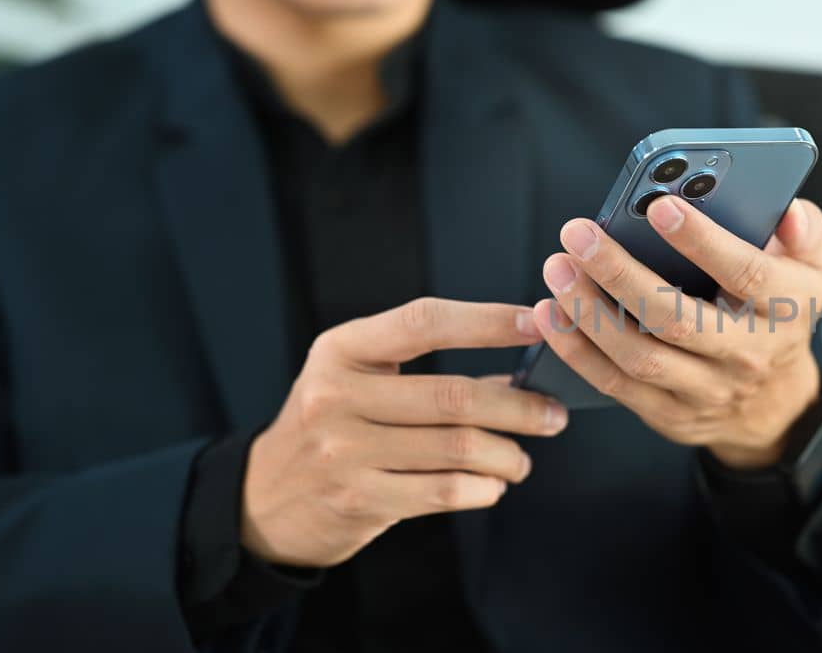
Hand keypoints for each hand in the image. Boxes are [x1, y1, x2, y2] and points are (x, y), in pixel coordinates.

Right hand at [242, 298, 565, 566]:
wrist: (267, 497)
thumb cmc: (333, 426)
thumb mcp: (357, 378)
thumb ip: (425, 368)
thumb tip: (521, 368)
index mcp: (342, 350)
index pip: (424, 322)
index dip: (486, 321)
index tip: (536, 323)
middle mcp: (337, 396)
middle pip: (455, 395)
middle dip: (520, 406)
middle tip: (554, 414)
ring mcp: (344, 451)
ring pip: (458, 448)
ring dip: (508, 454)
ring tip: (522, 459)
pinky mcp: (358, 499)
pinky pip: (445, 491)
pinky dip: (484, 488)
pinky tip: (493, 484)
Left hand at [531, 196, 821, 468]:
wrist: (774, 405)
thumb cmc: (779, 316)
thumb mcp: (809, 271)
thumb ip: (804, 233)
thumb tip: (788, 211)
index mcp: (784, 309)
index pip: (746, 273)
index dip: (703, 241)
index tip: (661, 206)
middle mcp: (746, 354)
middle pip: (678, 319)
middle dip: (621, 273)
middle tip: (580, 234)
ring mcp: (706, 390)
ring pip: (640, 356)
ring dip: (590, 312)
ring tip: (557, 268)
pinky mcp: (669, 414)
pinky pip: (616, 385)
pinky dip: (578, 350)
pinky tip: (552, 313)